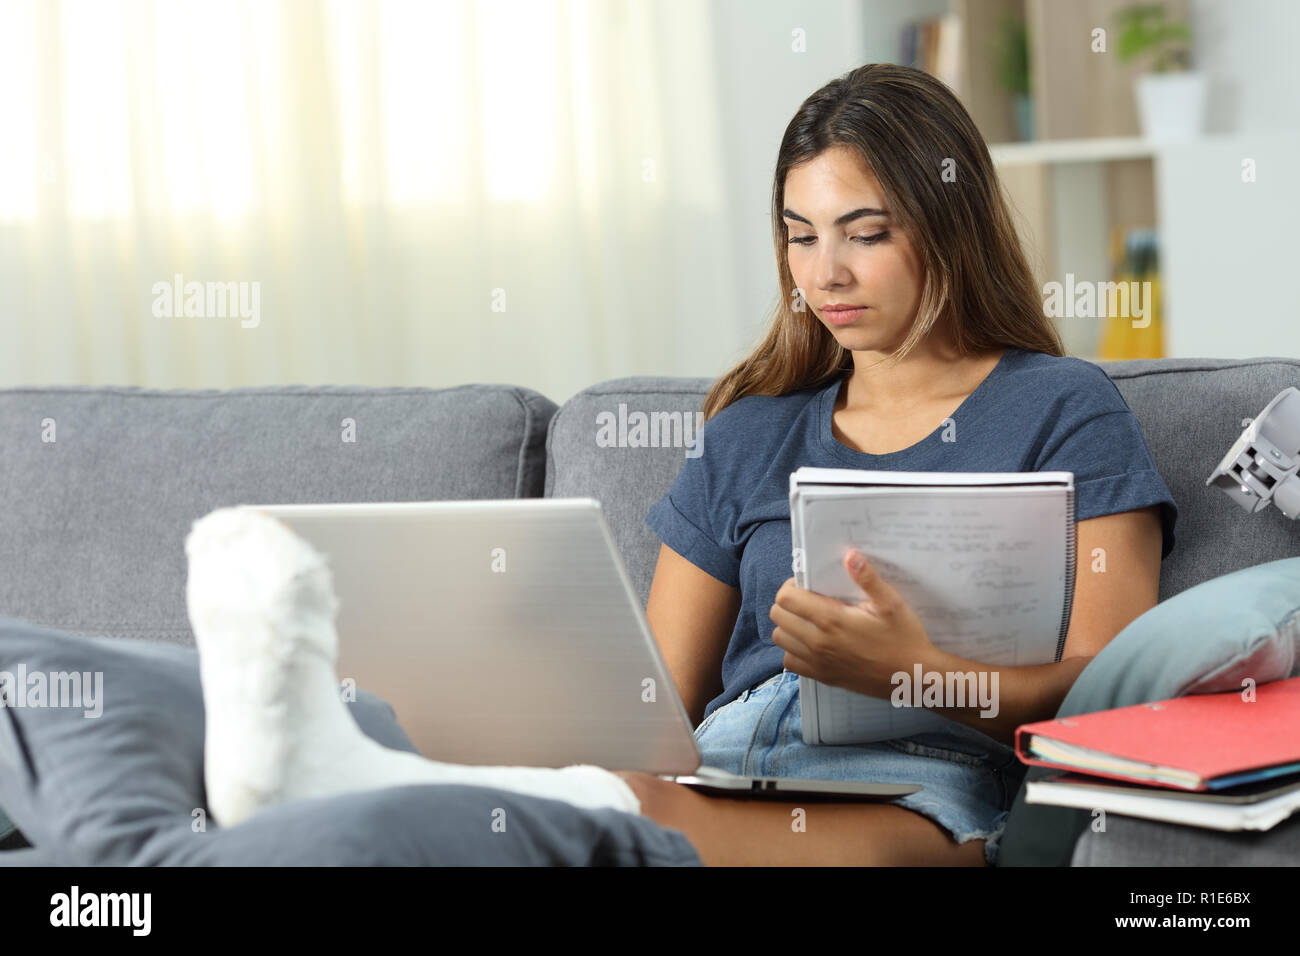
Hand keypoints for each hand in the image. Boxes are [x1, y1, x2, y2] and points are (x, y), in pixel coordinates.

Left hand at [769, 549, 939, 699]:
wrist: (912, 677)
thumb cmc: (904, 638)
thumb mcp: (891, 603)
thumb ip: (868, 579)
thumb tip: (850, 556)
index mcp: (832, 620)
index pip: (786, 598)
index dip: (791, 586)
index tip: (807, 585)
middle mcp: (818, 642)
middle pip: (778, 616)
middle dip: (787, 602)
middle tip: (806, 599)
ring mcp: (818, 662)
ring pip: (780, 638)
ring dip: (788, 625)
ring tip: (807, 619)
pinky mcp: (822, 677)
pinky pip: (789, 662)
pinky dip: (793, 650)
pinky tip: (811, 642)